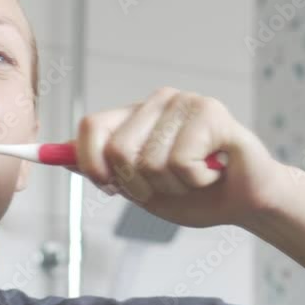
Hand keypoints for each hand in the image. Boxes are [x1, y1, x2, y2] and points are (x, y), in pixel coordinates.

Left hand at [70, 87, 297, 227]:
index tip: (106, 186)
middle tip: (167, 186)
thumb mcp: (140, 188)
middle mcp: (158, 102)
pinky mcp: (212, 112)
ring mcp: (185, 103)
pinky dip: (196, 181)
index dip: (88, 162)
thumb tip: (59, 158)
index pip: (91, 126)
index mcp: (136, 116)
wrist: (245, 203)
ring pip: (149, 162)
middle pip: (116, 151)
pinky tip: (213, 170)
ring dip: (173, 187)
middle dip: (139, 187)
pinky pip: (180, 162)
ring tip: (195, 178)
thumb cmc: (194, 194)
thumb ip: (104, 171)